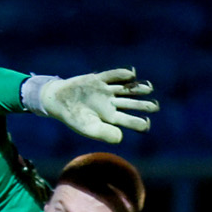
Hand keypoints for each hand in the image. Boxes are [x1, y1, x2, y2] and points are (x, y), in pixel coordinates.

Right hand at [35, 68, 156, 143]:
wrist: (56, 101)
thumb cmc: (74, 118)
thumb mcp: (88, 129)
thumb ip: (104, 134)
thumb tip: (121, 137)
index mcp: (111, 118)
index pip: (131, 121)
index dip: (141, 123)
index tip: (145, 124)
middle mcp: (112, 103)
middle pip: (132, 103)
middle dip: (145, 105)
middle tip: (155, 106)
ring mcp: (106, 91)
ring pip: (127, 89)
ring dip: (138, 88)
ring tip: (149, 88)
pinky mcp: (98, 79)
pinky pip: (113, 75)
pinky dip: (122, 74)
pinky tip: (131, 75)